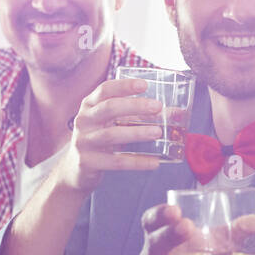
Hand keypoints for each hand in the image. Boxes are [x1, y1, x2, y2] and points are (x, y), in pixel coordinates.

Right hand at [55, 78, 166, 192]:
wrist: (75, 169)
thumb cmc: (102, 138)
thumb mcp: (115, 123)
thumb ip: (141, 116)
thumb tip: (178, 113)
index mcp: (90, 106)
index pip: (105, 89)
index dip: (124, 86)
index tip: (145, 85)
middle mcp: (84, 120)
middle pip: (109, 108)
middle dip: (134, 106)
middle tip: (158, 107)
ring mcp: (83, 142)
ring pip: (112, 135)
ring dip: (137, 133)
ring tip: (158, 132)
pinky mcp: (87, 163)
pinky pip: (115, 162)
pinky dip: (137, 162)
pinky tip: (155, 162)